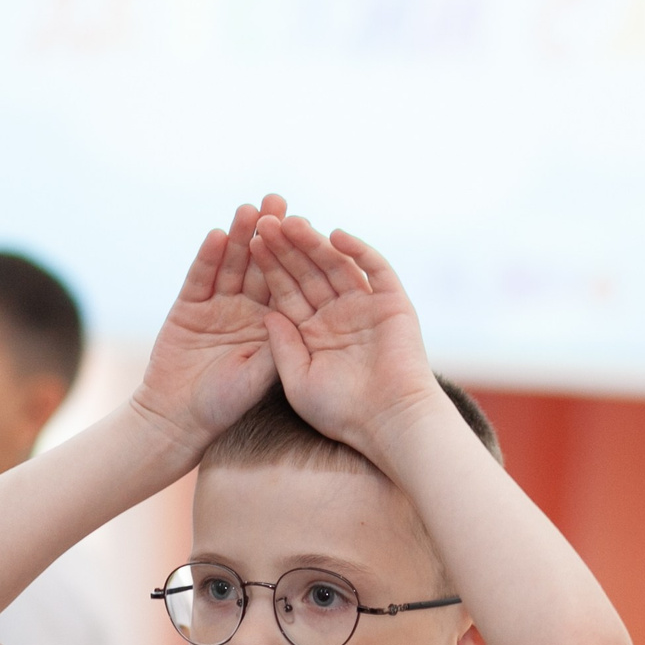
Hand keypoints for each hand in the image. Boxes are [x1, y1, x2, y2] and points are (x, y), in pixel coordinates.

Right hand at [127, 194, 288, 455]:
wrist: (177, 419)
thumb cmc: (225, 404)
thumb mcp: (261, 376)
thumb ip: (279, 345)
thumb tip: (300, 315)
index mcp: (271, 323)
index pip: (286, 282)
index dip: (294, 255)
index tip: (307, 227)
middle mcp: (246, 309)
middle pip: (259, 264)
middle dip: (268, 233)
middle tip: (278, 202)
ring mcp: (217, 305)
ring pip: (231, 264)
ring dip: (238, 237)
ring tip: (248, 210)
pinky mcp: (188, 306)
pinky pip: (200, 278)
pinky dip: (208, 258)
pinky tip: (217, 235)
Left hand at [252, 215, 434, 455]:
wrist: (391, 423)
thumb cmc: (343, 413)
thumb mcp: (298, 380)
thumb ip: (282, 346)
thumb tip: (268, 312)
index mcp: (312, 333)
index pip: (287, 292)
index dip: (270, 268)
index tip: (250, 244)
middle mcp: (337, 315)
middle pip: (308, 273)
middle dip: (287, 248)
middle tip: (266, 221)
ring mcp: (366, 307)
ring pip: (337, 266)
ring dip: (315, 243)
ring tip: (291, 221)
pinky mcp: (393, 304)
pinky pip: (376, 270)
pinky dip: (359, 251)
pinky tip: (336, 234)